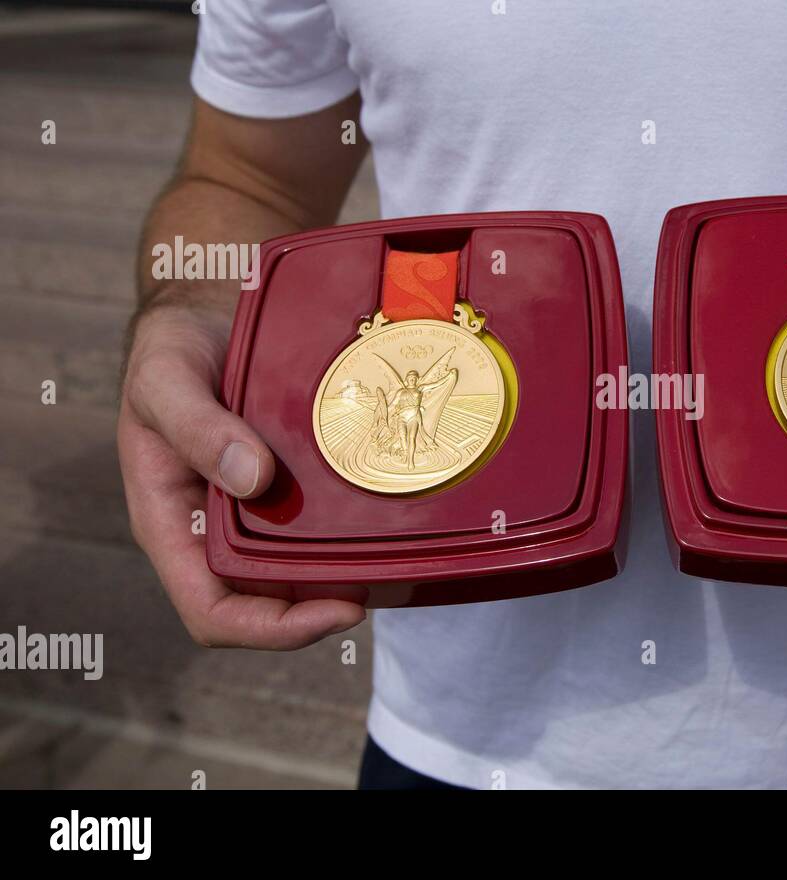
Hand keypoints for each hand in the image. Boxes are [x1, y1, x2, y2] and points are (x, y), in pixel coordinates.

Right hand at [118, 304, 365, 648]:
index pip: (213, 611)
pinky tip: (389, 521)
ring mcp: (255, 512)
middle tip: (378, 587)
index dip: (272, 629)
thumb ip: (197, 427)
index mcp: (174, 525)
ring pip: (298, 573)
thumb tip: (252, 480)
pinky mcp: (289, 488)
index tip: (338, 612)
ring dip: (342, 578)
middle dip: (320, 610)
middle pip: (267, 605)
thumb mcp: (165, 379)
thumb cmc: (171, 352)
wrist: (203, 315)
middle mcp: (216, 530)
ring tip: (391, 563)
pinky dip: (351, 535)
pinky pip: (319, 527)